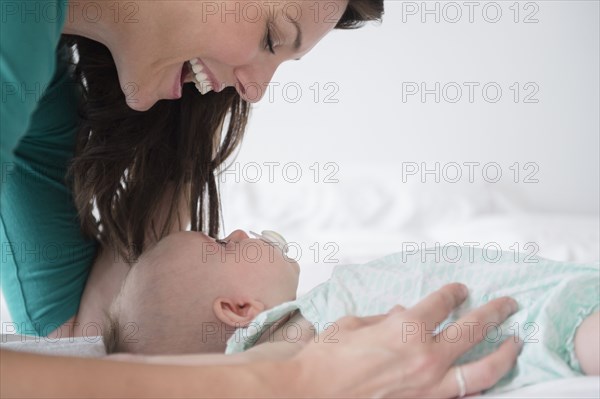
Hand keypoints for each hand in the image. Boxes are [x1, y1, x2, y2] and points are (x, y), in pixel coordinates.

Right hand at [291, 283, 521, 397]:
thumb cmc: (326, 357)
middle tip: (507, 304)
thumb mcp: (353, 324)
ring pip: (483, 370)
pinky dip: (479, 385)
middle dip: (494, 312)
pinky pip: (463, 395)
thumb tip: (403, 312)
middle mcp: (425, 355)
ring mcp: (430, 386)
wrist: (309, 394)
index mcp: (405, 328)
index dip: (454, 293)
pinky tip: (487, 378)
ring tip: (516, 342)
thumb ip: (385, 318)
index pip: (442, 304)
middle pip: (473, 329)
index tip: (460, 290)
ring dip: (505, 354)